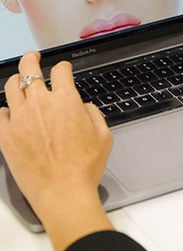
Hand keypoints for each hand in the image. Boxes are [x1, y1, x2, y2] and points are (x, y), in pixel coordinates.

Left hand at [0, 51, 114, 250]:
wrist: (63, 193)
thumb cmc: (84, 168)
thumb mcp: (103, 136)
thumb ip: (93, 114)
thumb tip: (84, 108)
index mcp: (66, 101)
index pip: (60, 71)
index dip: (64, 67)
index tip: (64, 69)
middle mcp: (40, 105)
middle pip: (29, 69)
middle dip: (31, 58)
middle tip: (33, 57)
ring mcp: (20, 120)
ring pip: (11, 87)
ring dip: (17, 80)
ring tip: (20, 80)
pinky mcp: (6, 137)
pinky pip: (0, 114)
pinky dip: (5, 109)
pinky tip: (10, 111)